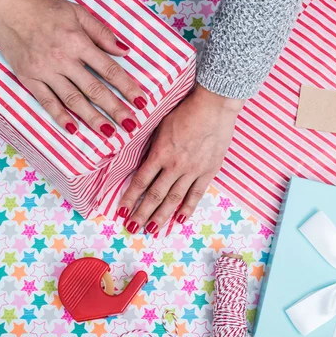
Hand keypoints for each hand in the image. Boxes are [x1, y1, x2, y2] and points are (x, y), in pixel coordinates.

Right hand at [0, 0, 146, 135]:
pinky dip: (59, 116)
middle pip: (94, 89)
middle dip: (114, 108)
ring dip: (92, 118)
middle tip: (130, 125)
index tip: (140, 101)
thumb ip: (101, 33)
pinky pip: (46, 101)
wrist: (7, 6)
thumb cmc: (44, 7)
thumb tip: (124, 51)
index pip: (108, 69)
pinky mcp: (28, 78)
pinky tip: (73, 129)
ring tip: (108, 132)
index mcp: (78, 41)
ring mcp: (45, 71)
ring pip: (72, 99)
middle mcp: (63, 59)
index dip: (126, 86)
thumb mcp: (77, 11)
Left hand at [118, 84, 244, 234]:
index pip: (141, 181)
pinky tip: (180, 220)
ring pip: (174, 199)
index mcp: (160, 153)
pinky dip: (188, 209)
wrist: (214, 106)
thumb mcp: (161, 126)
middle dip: (141, 214)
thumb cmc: (185, 111)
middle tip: (132, 228)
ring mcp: (193, 170)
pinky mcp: (208, 171)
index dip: (129, 198)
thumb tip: (143, 163)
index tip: (121, 211)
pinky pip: (196, 194)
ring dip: (161, 217)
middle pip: (155, 195)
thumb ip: (153, 147)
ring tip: (151, 231)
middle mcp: (175, 165)